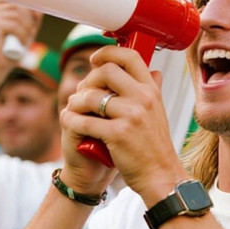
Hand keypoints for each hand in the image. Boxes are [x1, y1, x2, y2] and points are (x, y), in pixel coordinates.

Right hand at [0, 1, 41, 71]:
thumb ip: (32, 20)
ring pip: (16, 15)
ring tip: (27, 39)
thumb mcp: (25, 32)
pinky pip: (13, 24)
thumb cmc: (10, 50)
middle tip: (32, 31)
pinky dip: (22, 34)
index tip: (36, 15)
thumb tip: (41, 10)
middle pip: (16, 5)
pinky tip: (22, 42)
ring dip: (26, 27)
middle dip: (29, 18)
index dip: (27, 5)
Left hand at [61, 45, 183, 203]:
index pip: (131, 56)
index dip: (108, 52)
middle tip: (82, 91)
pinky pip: (86, 120)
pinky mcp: (118, 134)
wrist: (160, 176)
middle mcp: (144, 98)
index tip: (95, 59)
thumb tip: (154, 71)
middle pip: (107, 71)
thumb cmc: (155, 146)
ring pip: (92, 95)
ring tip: (73, 108)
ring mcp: (131, 115)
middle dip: (88, 78)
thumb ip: (153, 91)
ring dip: (76, 101)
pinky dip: (72, 119)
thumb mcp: (159, 112)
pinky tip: (69, 121)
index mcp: (151, 90)